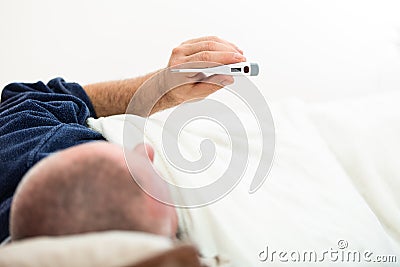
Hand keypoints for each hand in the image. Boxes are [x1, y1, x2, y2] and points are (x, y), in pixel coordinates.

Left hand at [126, 36, 246, 116]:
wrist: (166, 85)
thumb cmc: (180, 91)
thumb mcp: (196, 94)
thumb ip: (212, 85)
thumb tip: (229, 78)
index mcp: (180, 67)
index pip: (205, 58)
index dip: (225, 58)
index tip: (239, 61)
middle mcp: (179, 53)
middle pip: (209, 47)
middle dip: (229, 52)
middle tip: (244, 60)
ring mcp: (183, 46)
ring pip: (210, 41)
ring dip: (227, 47)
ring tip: (240, 55)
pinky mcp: (189, 43)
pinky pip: (208, 40)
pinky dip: (222, 44)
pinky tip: (231, 50)